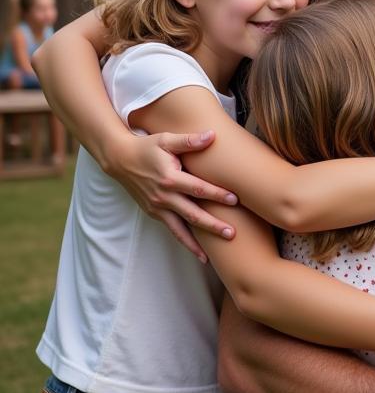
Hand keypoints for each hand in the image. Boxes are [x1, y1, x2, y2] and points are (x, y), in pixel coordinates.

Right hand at [105, 130, 234, 262]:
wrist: (120, 160)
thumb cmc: (147, 147)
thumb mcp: (167, 139)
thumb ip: (189, 140)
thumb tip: (212, 135)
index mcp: (170, 178)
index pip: (198, 188)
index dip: (217, 194)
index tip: (235, 200)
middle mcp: (163, 196)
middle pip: (192, 214)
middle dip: (212, 225)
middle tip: (232, 234)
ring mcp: (157, 207)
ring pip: (180, 228)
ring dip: (196, 243)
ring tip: (211, 256)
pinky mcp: (153, 213)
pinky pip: (172, 229)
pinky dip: (184, 241)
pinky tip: (198, 252)